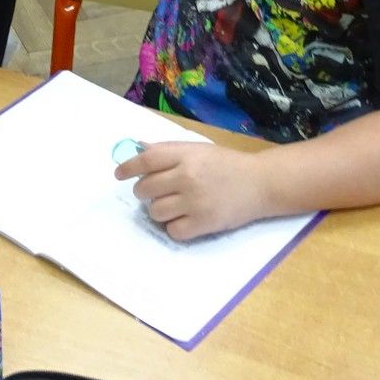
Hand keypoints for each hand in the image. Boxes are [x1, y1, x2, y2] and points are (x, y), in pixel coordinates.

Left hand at [117, 141, 266, 241]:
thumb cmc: (227, 164)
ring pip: (155, 212)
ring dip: (159, 210)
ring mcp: (195, 202)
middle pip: (146, 189)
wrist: (260, 183)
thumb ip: (168, 150)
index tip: (119, 174)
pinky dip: (174, 227)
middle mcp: (187, 177)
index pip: (146, 161)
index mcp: (186, 155)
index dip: (128, 168)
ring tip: (173, 205)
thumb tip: (138, 149)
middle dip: (144, 192)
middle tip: (154, 192)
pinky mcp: (203, 224)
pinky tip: (184, 219)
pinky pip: (172, 230)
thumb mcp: (198, 149)